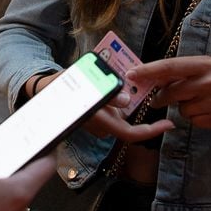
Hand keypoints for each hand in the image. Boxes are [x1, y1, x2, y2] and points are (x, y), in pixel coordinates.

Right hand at [27, 72, 172, 143]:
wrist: (42, 91)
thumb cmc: (62, 87)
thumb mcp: (83, 84)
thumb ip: (106, 94)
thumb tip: (126, 100)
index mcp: (100, 121)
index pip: (131, 133)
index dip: (151, 131)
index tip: (168, 124)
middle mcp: (101, 125)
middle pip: (129, 122)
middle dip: (140, 106)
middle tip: (146, 84)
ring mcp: (98, 122)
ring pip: (122, 115)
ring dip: (128, 100)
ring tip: (128, 77)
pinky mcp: (96, 115)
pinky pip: (113, 110)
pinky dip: (119, 98)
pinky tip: (117, 82)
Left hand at [126, 56, 210, 130]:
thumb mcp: (205, 69)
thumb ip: (180, 72)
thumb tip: (148, 78)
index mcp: (205, 64)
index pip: (170, 66)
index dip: (149, 70)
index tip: (131, 74)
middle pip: (173, 91)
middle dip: (161, 98)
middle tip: (156, 101)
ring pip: (182, 109)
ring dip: (184, 108)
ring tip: (199, 101)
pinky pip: (193, 121)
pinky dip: (195, 117)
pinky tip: (207, 111)